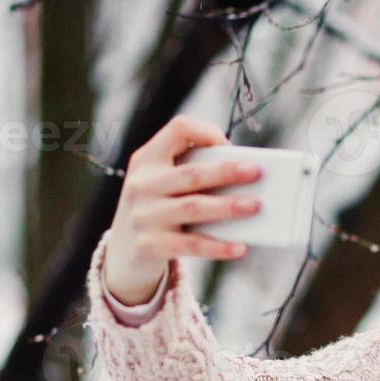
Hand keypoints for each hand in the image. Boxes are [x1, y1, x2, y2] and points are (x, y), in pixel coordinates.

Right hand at [103, 114, 263, 304]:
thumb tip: (246, 183)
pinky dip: (217, 246)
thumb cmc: (158, 208)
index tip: (228, 144)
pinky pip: (191, 245)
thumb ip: (194, 176)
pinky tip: (239, 247)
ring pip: (193, 208)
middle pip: (191, 174)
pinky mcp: (151, 245)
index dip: (205, 132)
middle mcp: (142, 184)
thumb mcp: (163, 183)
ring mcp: (144, 215)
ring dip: (227, 206)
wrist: (123, 249)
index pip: (177, 130)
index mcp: (148, 159)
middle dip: (226, 171)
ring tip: (254, 206)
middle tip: (256, 172)